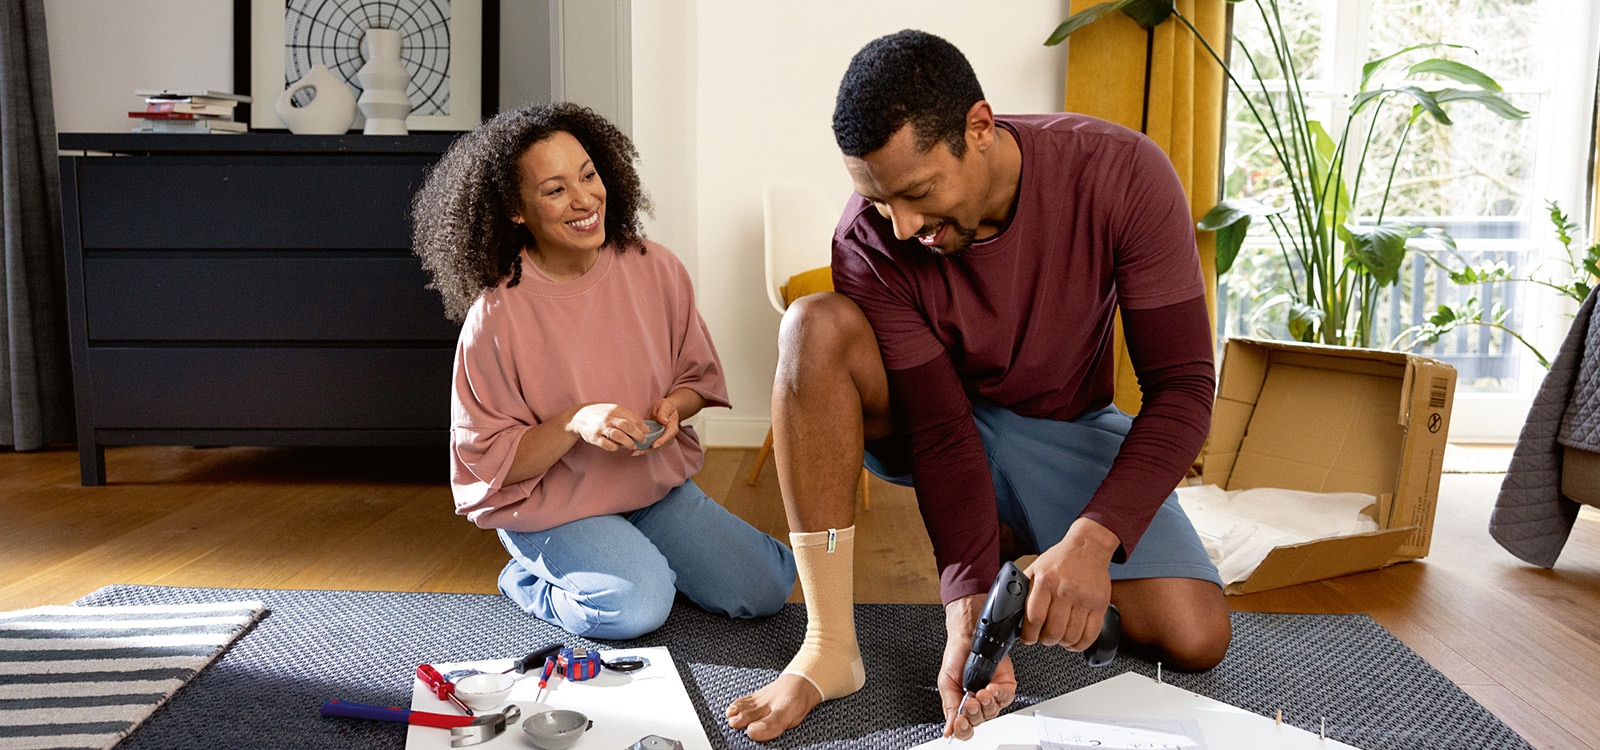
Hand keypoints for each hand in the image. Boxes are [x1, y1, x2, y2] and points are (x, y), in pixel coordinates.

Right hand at [566, 403, 646, 451]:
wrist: (579, 416)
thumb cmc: (600, 413)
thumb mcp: (613, 409)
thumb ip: (626, 416)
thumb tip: (642, 426)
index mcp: (615, 409)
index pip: (633, 419)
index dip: (643, 427)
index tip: (648, 432)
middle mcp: (608, 418)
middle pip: (628, 427)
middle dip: (638, 435)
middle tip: (643, 440)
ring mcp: (601, 428)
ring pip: (618, 436)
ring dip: (628, 442)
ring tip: (633, 445)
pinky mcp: (594, 438)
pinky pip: (608, 445)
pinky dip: (616, 447)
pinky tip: (618, 446)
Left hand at [634, 397, 681, 454]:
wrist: (662, 410)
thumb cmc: (664, 406)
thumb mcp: (664, 405)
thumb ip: (664, 412)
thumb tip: (664, 421)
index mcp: (672, 427)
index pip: (668, 436)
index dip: (662, 441)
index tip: (654, 445)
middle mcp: (668, 436)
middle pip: (660, 446)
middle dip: (649, 449)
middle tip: (638, 451)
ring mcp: (661, 439)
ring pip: (654, 448)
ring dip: (644, 451)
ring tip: (634, 452)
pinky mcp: (655, 440)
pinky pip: (649, 446)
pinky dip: (642, 449)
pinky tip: (633, 450)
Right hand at [938, 594, 1016, 740]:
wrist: (967, 636)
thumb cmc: (956, 657)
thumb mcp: (946, 683)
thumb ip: (949, 707)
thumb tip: (948, 729)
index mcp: (962, 705)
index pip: (965, 727)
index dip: (964, 729)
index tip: (960, 722)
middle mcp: (978, 702)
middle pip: (980, 720)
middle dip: (975, 713)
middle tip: (970, 702)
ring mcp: (992, 695)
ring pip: (994, 710)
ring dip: (987, 704)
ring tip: (981, 693)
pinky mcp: (1005, 686)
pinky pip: (1006, 697)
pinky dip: (999, 694)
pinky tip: (992, 688)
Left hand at [1021, 518, 1117, 650]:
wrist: (1088, 548)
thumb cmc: (1061, 559)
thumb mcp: (1036, 569)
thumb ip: (1025, 590)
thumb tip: (1012, 612)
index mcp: (1046, 581)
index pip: (1035, 618)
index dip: (1029, 635)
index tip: (1028, 638)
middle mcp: (1065, 591)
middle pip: (1053, 632)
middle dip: (1045, 640)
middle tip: (1044, 637)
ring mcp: (1084, 599)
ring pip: (1071, 637)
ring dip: (1062, 643)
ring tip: (1059, 637)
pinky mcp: (1100, 605)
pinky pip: (1090, 635)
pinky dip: (1080, 645)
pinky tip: (1073, 641)